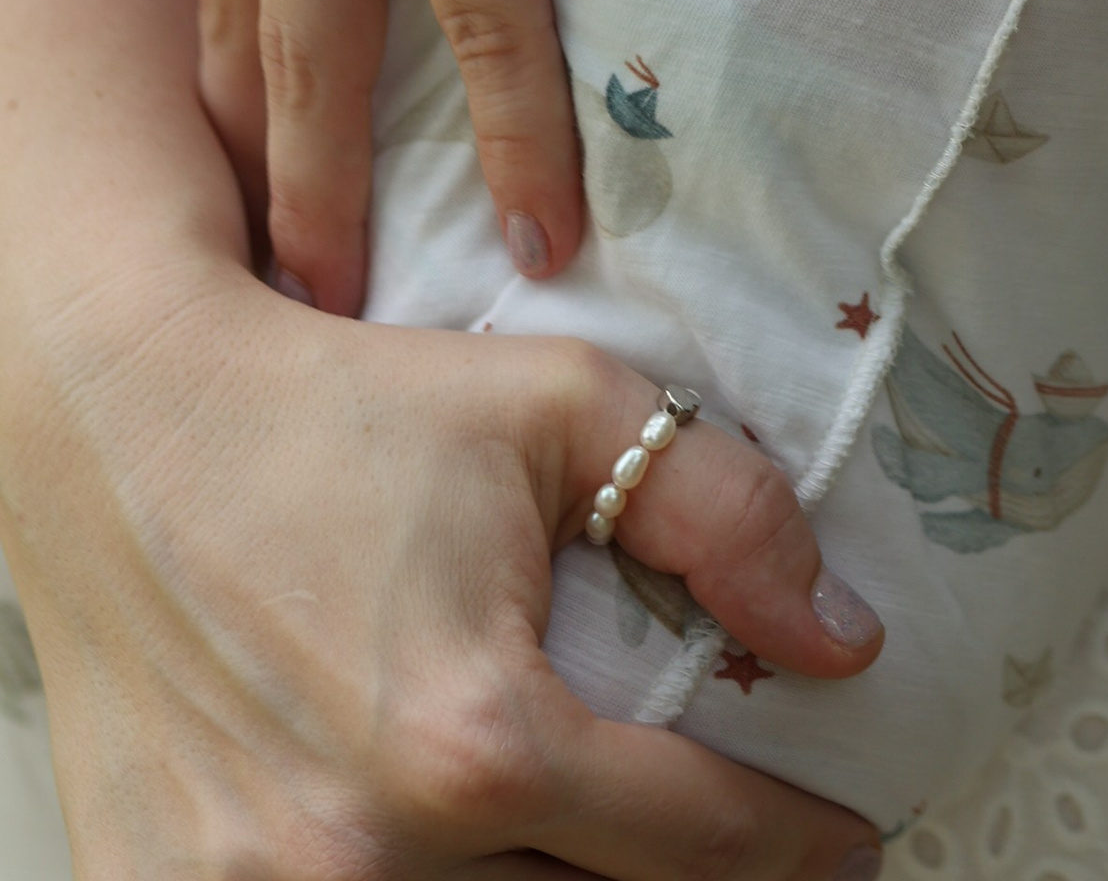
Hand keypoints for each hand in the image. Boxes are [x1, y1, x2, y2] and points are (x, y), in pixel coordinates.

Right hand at [4, 243, 884, 879]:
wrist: (129, 426)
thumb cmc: (349, 407)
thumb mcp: (565, 409)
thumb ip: (725, 517)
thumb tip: (844, 640)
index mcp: (472, 742)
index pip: (690, 838)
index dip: (790, 841)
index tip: (846, 839)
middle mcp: (365, 853)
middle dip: (670, 871)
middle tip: (723, 834)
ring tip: (605, 830)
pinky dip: (420, 880)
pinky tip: (457, 841)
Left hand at [205, 0, 641, 315]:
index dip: (235, 15)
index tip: (248, 110)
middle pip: (250, 3)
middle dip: (251, 141)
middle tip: (262, 258)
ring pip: (325, 46)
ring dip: (331, 180)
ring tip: (339, 293)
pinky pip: (482, 25)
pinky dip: (512, 131)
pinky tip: (536, 226)